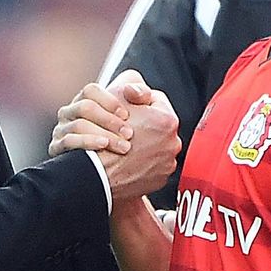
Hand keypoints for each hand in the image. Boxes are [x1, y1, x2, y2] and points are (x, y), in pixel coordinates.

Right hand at [49, 70, 153, 156]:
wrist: (111, 175)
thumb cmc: (124, 139)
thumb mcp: (139, 114)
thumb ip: (141, 96)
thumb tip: (132, 90)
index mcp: (85, 101)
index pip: (91, 91)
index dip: (109, 100)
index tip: (127, 114)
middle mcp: (70, 113)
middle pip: (85, 107)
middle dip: (109, 120)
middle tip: (129, 133)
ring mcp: (62, 130)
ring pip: (78, 125)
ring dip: (103, 134)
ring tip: (123, 146)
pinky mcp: (57, 148)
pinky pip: (68, 141)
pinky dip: (87, 142)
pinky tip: (103, 147)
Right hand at [98, 88, 180, 202]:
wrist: (96, 174)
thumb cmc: (103, 134)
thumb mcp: (116, 99)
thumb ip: (132, 89)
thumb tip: (136, 89)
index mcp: (167, 120)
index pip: (156, 100)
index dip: (139, 101)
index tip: (128, 108)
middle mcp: (173, 143)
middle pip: (158, 125)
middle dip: (144, 124)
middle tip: (126, 126)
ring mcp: (168, 164)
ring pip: (156, 146)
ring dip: (144, 143)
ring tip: (124, 144)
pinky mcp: (160, 180)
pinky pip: (153, 165)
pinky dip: (142, 162)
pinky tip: (127, 160)